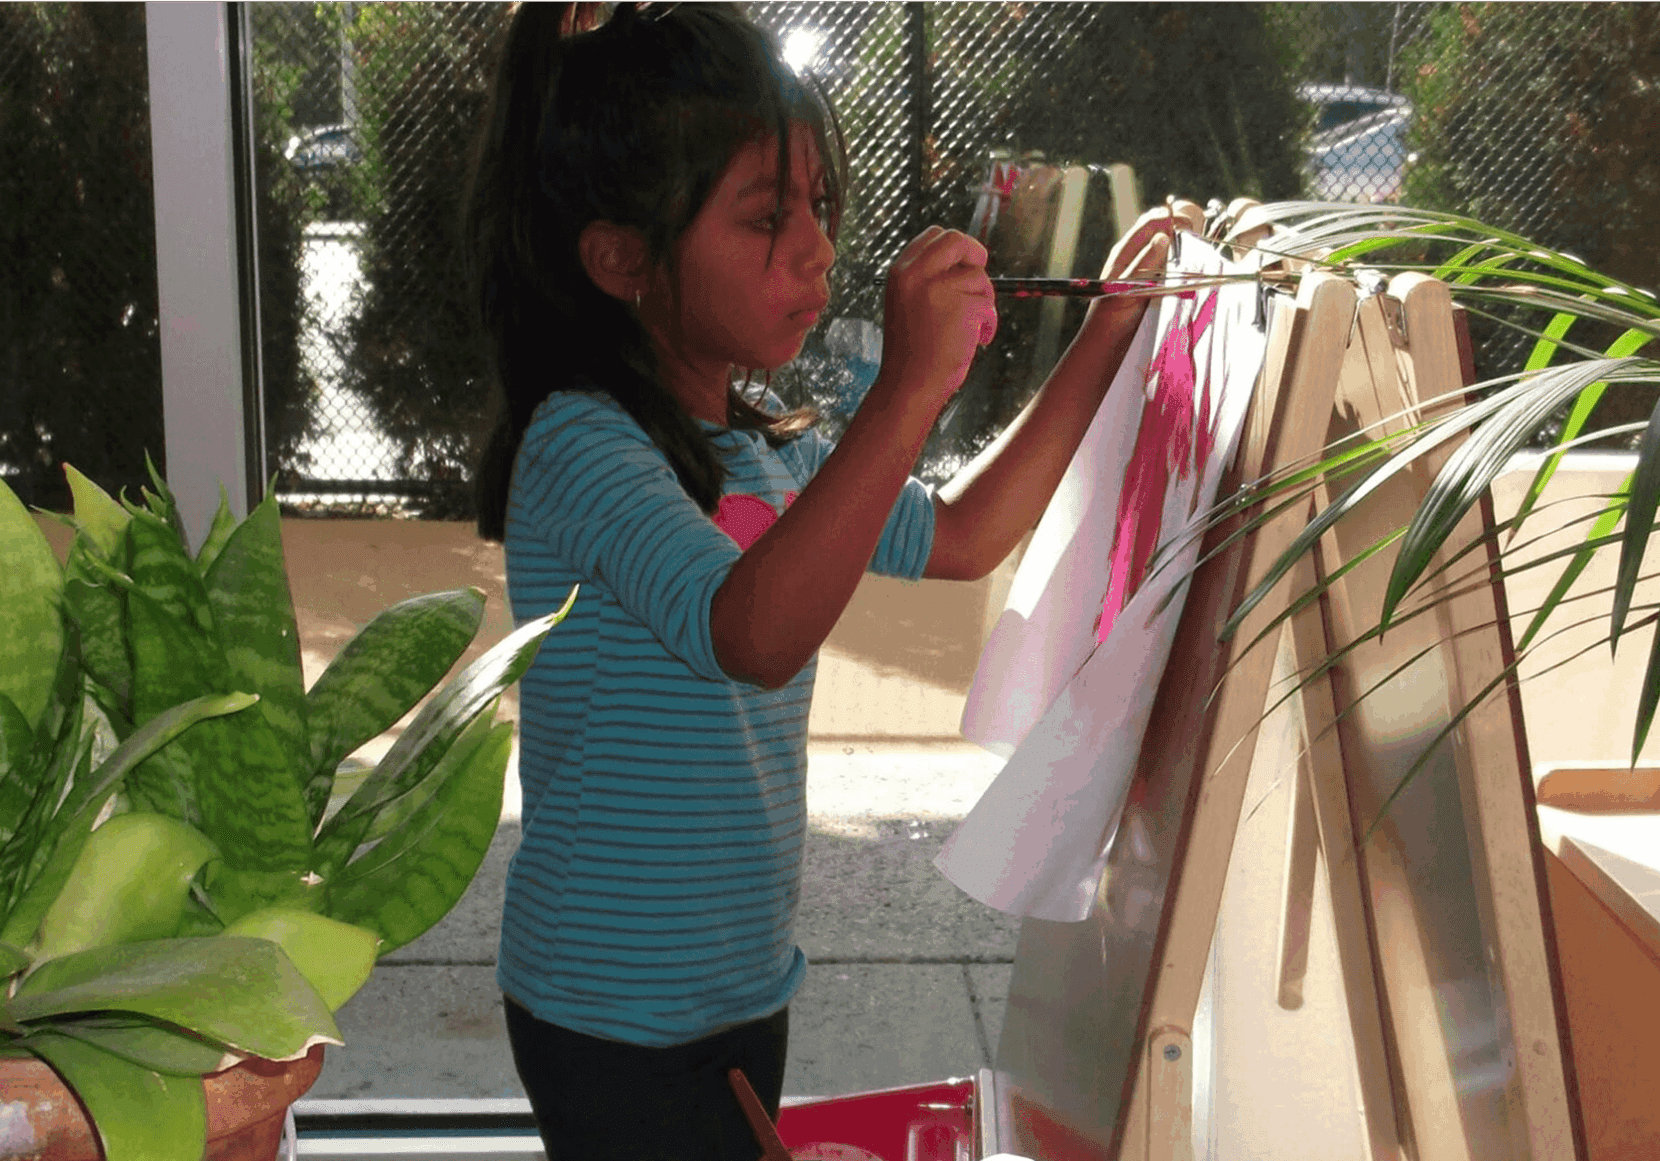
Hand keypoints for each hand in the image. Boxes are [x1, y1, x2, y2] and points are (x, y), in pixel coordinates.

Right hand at [877, 226, 998, 410]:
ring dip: (983, 302)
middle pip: (956, 240)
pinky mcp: (962, 307)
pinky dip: (988, 324)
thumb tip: (967, 259)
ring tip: (969, 328)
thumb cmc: (913, 351)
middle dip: (975, 254)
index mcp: (900, 272)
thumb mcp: (908, 303)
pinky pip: (988, 305)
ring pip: (978, 278)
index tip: (963, 263)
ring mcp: (939, 290)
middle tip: (980, 275)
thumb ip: (928, 278)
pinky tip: (976, 340)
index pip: (934, 235)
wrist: (909, 386)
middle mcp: (916, 275)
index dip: (955, 247)